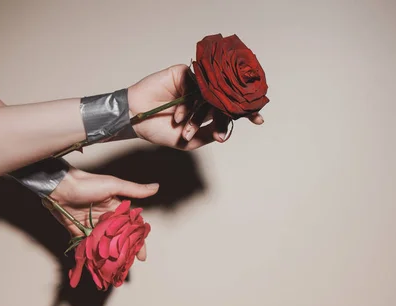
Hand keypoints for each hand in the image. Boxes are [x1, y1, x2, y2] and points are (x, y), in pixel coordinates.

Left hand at [42, 167, 158, 260]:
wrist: (60, 187)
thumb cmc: (88, 183)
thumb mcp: (114, 185)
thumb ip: (135, 190)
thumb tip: (156, 187)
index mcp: (117, 210)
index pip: (131, 228)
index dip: (138, 242)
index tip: (141, 257)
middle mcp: (106, 220)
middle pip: (118, 240)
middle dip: (124, 253)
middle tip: (127, 268)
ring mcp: (92, 227)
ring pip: (104, 245)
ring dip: (109, 257)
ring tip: (113, 270)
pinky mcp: (78, 231)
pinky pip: (87, 246)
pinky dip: (90, 255)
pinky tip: (95, 266)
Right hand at [126, 64, 263, 149]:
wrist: (135, 118)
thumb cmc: (159, 130)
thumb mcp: (188, 141)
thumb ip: (207, 136)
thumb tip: (226, 135)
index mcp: (206, 110)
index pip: (229, 110)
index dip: (244, 115)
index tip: (259, 120)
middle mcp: (203, 95)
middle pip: (224, 98)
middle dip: (235, 108)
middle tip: (249, 114)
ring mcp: (194, 83)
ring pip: (208, 93)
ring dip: (200, 113)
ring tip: (188, 127)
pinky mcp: (183, 73)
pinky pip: (193, 85)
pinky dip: (187, 104)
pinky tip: (179, 116)